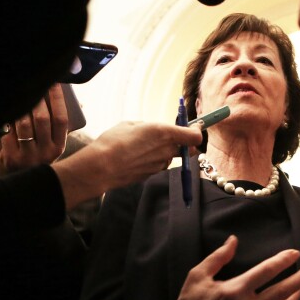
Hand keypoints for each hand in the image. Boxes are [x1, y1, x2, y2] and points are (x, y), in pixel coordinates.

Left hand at [0, 84, 68, 176]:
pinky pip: (7, 132)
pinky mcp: (10, 157)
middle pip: (42, 119)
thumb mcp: (48, 147)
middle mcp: (46, 153)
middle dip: (36, 99)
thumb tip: (62, 98)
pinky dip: (6, 119)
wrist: (17, 182)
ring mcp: (27, 156)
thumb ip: (52, 128)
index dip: (58, 99)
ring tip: (18, 95)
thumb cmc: (33, 157)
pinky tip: (6, 109)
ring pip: (23, 124)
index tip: (53, 83)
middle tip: (32, 86)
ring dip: (20, 107)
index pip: (61, 119)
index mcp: (58, 147)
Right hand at [52, 121, 203, 209]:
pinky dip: (153, 160)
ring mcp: (160, 165)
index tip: (194, 126)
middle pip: (188, 149)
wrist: (102, 167)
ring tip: (143, 146)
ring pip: (171, 157)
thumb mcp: (132, 124)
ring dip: (164, 151)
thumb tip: (154, 129)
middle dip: (184, 143)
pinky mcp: (152, 174)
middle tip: (171, 136)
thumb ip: (149, 126)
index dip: (197, 131)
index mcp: (165, 133)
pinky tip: (136, 157)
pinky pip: (158, 165)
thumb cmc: (114, 141)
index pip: (195, 136)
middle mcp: (167, 150)